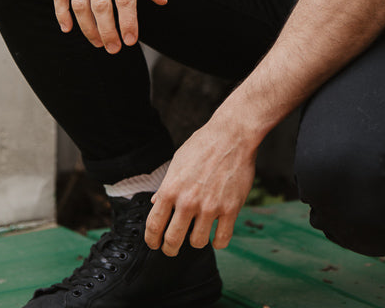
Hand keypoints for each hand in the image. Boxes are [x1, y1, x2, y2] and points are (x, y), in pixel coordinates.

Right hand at [52, 0, 166, 51]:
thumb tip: (160, 1)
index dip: (128, 22)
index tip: (131, 41)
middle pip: (100, 5)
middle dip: (108, 32)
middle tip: (115, 48)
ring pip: (79, 3)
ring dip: (87, 28)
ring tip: (98, 42)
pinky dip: (61, 13)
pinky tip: (68, 29)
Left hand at [144, 116, 256, 255]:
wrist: (232, 135)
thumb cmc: (203, 144)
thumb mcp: (178, 161)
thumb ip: (166, 185)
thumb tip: (155, 202)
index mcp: (171, 189)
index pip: (154, 225)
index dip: (152, 240)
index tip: (155, 243)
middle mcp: (188, 201)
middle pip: (172, 240)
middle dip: (170, 249)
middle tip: (172, 248)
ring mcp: (210, 206)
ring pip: (198, 242)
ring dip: (196, 241)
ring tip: (197, 233)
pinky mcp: (230, 209)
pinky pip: (222, 239)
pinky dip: (218, 242)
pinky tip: (216, 235)